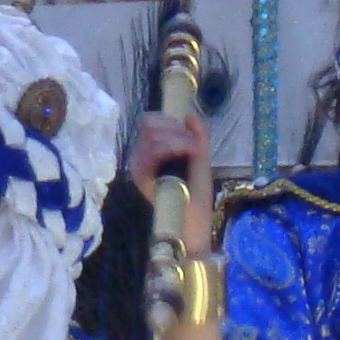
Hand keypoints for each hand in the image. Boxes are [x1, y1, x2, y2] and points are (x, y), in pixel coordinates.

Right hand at [127, 109, 213, 255]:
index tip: (188, 132)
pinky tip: (188, 152)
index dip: (169, 119)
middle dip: (175, 127)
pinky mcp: (141, 177)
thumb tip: (190, 114)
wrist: (193, 225)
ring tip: (193, 150)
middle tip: (192, 144)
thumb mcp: (200, 161)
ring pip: (152, 135)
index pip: (149, 122)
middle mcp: (140, 157)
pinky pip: (153, 150)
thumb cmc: (195, 196)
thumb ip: (197, 136)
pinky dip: (175, 145)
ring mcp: (139, 167)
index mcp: (151, 152)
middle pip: (148, 124)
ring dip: (178, 137)